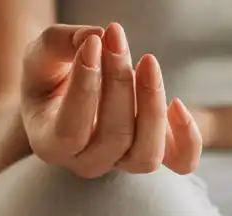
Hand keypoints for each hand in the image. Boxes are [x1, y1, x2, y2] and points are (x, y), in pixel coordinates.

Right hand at [20, 23, 201, 177]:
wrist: (67, 91)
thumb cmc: (50, 75)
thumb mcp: (43, 54)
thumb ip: (59, 43)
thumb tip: (95, 37)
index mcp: (50, 145)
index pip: (70, 131)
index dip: (85, 86)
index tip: (93, 43)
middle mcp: (86, 162)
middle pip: (114, 138)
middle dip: (120, 84)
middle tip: (116, 38)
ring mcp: (121, 162)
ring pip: (147, 155)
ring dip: (152, 105)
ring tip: (147, 61)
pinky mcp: (152, 152)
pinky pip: (181, 162)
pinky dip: (187, 138)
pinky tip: (177, 103)